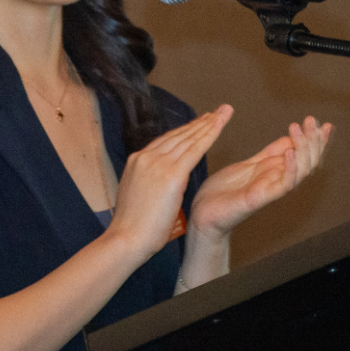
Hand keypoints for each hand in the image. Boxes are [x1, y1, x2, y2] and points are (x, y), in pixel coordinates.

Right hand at [105, 105, 232, 257]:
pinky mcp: (172, 174)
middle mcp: (147, 157)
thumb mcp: (136, 196)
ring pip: (189, 138)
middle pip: (178, 135)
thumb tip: (157, 184)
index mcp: (137, 162)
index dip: (184, 131)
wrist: (126, 238)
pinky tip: (219, 126)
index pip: (165, 141)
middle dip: (199, 122)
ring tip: (223, 113)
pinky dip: (209, 135)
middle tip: (216, 111)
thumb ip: (148, 182)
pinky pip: (195, 149)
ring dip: (208, 124)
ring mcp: (158, 163)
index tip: (198, 124)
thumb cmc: (132, 228)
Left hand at [187, 116, 331, 243]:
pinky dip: (291, 168)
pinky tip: (290, 152)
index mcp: (276, 172)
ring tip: (299, 128)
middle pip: (308, 162)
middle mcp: (279, 181)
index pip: (305, 155)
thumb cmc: (225, 191)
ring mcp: (272, 190)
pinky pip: (283, 185)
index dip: (316, 140)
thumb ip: (270, 154)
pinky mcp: (261, 198)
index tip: (323, 123)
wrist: (204, 213)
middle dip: (313, 140)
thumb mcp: (250, 165)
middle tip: (312, 120)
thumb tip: (290, 139)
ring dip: (304, 149)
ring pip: (301, 171)